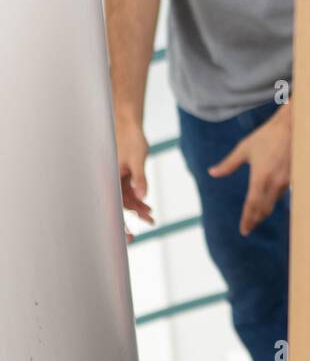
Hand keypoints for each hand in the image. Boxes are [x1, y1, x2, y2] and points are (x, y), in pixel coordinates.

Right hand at [116, 115, 152, 241]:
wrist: (129, 123)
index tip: (125, 236)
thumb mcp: (137, 158)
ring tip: (151, 219)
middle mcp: (108, 180)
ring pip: (124, 200)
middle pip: (116, 206)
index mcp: (108, 178)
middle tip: (134, 238)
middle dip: (126, 221)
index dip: (117, 222)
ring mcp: (114, 178)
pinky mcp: (121, 175)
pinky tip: (147, 208)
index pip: (111, 205)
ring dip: (136, 210)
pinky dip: (137, 200)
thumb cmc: (131, 138)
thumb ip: (140, 178)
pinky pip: (128, 192)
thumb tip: (143, 197)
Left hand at [208, 104, 292, 236]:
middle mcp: (274, 183)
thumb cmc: (267, 136)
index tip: (244, 230)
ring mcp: (286, 181)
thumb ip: (228, 164)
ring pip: (273, 201)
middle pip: (264, 209)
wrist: (293, 126)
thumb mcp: (245, 148)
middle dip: (256, 219)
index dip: (247, 219)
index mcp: (260, 177)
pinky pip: (281, 193)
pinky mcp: (294, 178)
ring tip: (257, 215)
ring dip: (264, 209)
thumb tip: (212, 172)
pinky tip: (270, 199)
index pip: (252, 205)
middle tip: (249, 227)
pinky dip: (273, 199)